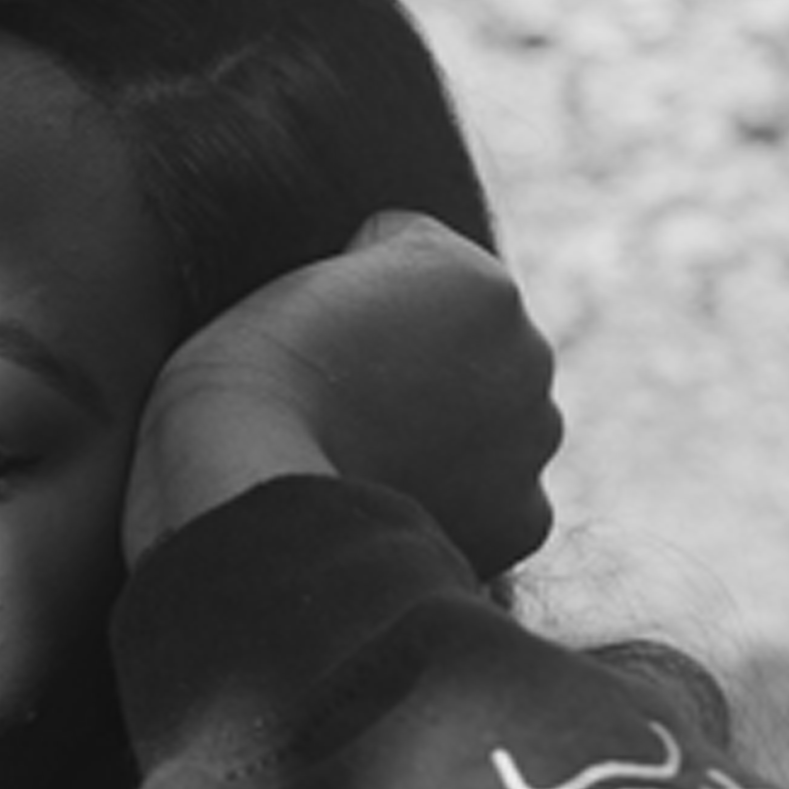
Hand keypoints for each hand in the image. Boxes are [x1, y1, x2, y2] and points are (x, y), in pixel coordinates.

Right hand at [121, 211, 561, 576]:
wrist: (255, 476)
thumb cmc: (260, 372)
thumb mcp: (313, 271)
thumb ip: (386, 270)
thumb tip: (400, 297)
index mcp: (482, 279)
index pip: (426, 271)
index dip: (366, 299)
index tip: (327, 334)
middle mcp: (531, 352)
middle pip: (474, 351)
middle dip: (428, 367)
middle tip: (345, 396)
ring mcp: (533, 439)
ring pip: (491, 426)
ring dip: (446, 434)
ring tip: (364, 448)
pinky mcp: (524, 518)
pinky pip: (494, 501)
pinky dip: (453, 502)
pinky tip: (391, 492)